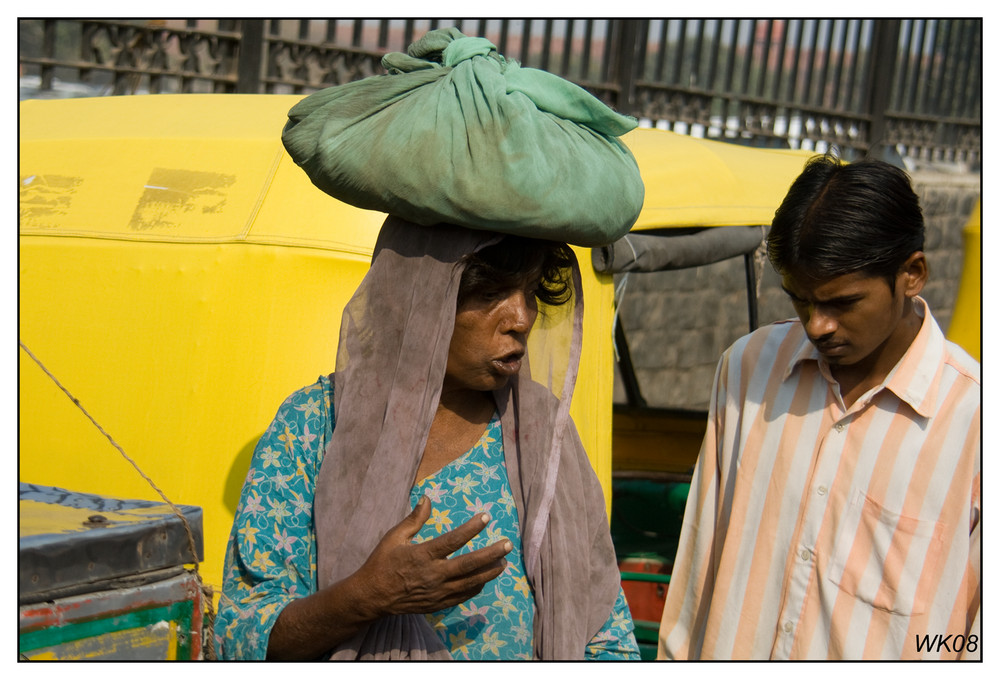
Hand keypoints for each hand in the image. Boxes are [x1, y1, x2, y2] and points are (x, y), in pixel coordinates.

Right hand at [353, 496, 512, 617]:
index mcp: (422, 555)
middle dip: (491, 554)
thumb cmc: (382, 562)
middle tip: (507, 545)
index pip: (453, 540)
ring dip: (489, 572)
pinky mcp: (438, 604)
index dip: (471, 528)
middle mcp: (433, 575)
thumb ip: (414, 519)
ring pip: (470, 583)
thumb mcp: (394, 537)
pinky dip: (476, 587)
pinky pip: (462, 595)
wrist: (372, 596)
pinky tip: (485, 579)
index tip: (486, 517)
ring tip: (503, 562)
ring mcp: (437, 592)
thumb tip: (427, 499)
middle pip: (469, 564)